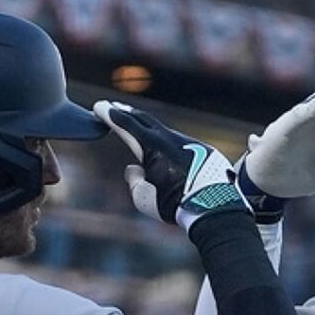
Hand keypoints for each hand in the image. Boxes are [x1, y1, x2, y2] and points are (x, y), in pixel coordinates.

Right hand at [94, 100, 248, 230]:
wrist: (214, 208)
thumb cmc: (175, 205)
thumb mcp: (143, 197)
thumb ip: (134, 179)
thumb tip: (135, 168)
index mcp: (152, 147)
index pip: (126, 125)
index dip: (110, 115)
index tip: (99, 107)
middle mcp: (171, 140)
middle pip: (145, 121)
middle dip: (128, 114)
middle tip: (115, 108)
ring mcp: (190, 143)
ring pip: (165, 134)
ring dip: (150, 131)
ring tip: (139, 129)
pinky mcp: (205, 151)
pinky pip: (182, 145)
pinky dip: (169, 146)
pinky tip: (166, 151)